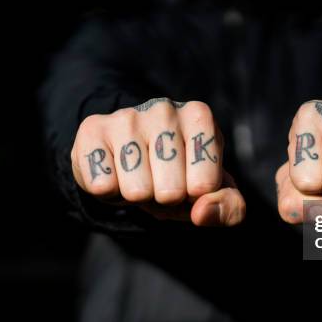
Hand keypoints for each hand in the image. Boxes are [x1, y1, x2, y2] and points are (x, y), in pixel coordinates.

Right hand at [71, 98, 245, 226]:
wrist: (132, 159)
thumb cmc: (181, 176)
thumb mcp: (214, 194)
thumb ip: (229, 207)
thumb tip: (202, 213)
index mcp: (200, 117)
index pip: (205, 185)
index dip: (194, 197)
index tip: (190, 181)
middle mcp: (165, 108)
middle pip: (170, 190)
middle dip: (165, 199)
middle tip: (160, 182)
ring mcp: (126, 116)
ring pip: (137, 191)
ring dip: (137, 197)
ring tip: (139, 177)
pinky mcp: (93, 129)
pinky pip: (102, 186)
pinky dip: (109, 193)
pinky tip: (114, 172)